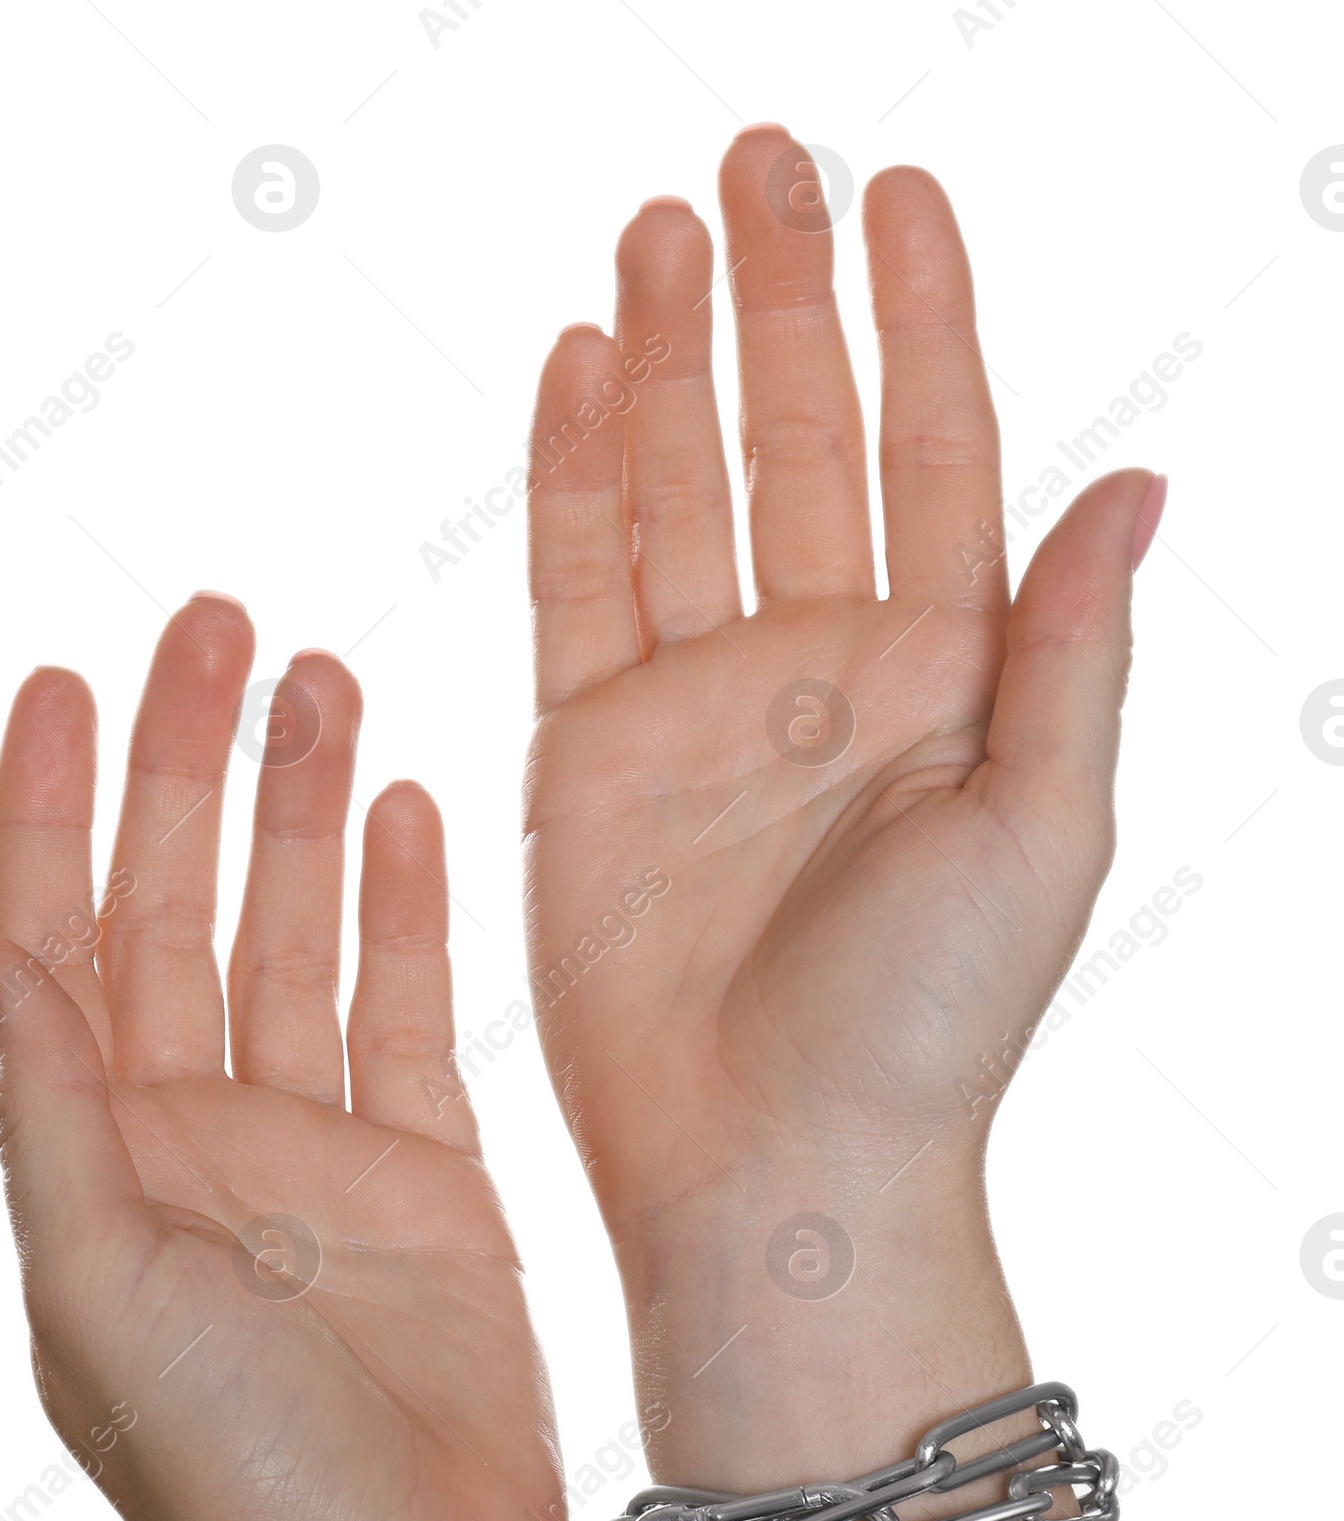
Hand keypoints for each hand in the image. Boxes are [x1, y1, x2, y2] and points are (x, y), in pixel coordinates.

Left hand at [0, 595, 562, 1520]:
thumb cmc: (228, 1481)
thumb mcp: (100, 1282)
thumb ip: (51, 1113)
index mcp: (95, 1157)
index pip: (58, 936)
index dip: (51, 804)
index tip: (67, 674)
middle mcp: (196, 1139)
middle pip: (183, 905)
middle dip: (192, 764)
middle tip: (221, 623)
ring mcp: (315, 1156)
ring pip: (301, 938)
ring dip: (307, 812)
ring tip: (322, 680)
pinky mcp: (427, 1186)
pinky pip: (411, 1016)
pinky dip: (407, 914)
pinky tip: (410, 813)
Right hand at [525, 126, 1165, 1262]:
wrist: (775, 1164)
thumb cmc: (928, 1029)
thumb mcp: (1041, 829)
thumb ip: (1070, 649)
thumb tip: (1136, 476)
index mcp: (946, 678)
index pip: (935, 453)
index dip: (920, 321)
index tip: (901, 191)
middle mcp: (822, 670)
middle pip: (801, 440)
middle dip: (784, 300)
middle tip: (761, 161)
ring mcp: (699, 704)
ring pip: (683, 488)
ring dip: (676, 358)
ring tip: (661, 231)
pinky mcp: (590, 752)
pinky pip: (579, 581)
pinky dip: (579, 474)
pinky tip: (585, 369)